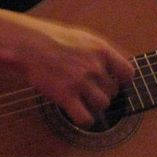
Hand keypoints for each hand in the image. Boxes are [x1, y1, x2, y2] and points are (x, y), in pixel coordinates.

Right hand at [17, 17, 134, 126]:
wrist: (29, 44)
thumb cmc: (52, 39)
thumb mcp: (82, 37)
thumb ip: (100, 52)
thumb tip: (117, 64)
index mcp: (101, 50)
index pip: (127, 72)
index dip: (122, 81)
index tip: (115, 84)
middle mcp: (94, 66)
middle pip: (113, 91)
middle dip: (102, 92)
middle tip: (88, 90)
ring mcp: (80, 81)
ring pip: (102, 104)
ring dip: (94, 105)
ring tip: (82, 100)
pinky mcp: (65, 96)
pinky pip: (86, 118)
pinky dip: (84, 119)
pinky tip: (77, 113)